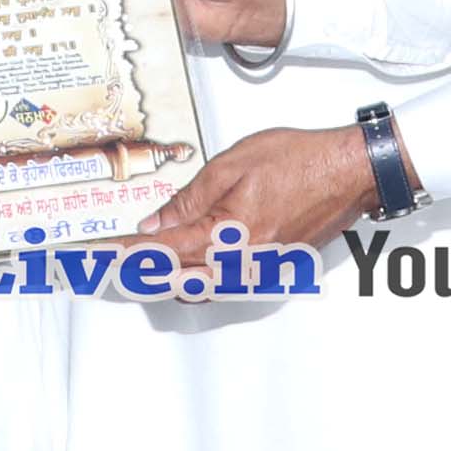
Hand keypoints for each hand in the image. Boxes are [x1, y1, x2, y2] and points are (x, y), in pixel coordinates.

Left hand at [130, 125, 375, 276]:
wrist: (348, 172)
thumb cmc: (301, 161)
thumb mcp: (232, 165)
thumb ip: (190, 199)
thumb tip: (156, 223)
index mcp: (227, 235)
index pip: (162, 251)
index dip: (127, 254)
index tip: (102, 255)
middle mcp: (242, 263)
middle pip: (176, 280)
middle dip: (140, 274)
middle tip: (111, 265)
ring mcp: (258, 271)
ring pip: (199, 289)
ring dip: (167, 280)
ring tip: (139, 266)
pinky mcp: (271, 271)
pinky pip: (224, 285)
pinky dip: (198, 280)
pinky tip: (184, 268)